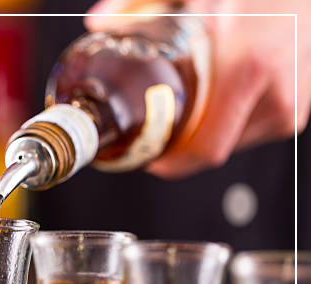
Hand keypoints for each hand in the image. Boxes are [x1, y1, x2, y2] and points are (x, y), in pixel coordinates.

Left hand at [85, 0, 309, 178]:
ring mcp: (290, 105)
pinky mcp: (295, 109)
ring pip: (230, 145)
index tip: (150, 159)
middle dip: (180, 150)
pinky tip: (215, 102)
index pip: (206, 148)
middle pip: (213, 151)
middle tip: (158, 135)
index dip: (172, 163)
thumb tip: (98, 23)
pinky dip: (225, 124)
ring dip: (203, 135)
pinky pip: (248, 133)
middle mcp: (275, 94)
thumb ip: (140, 7)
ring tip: (190, 108)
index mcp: (248, 69)